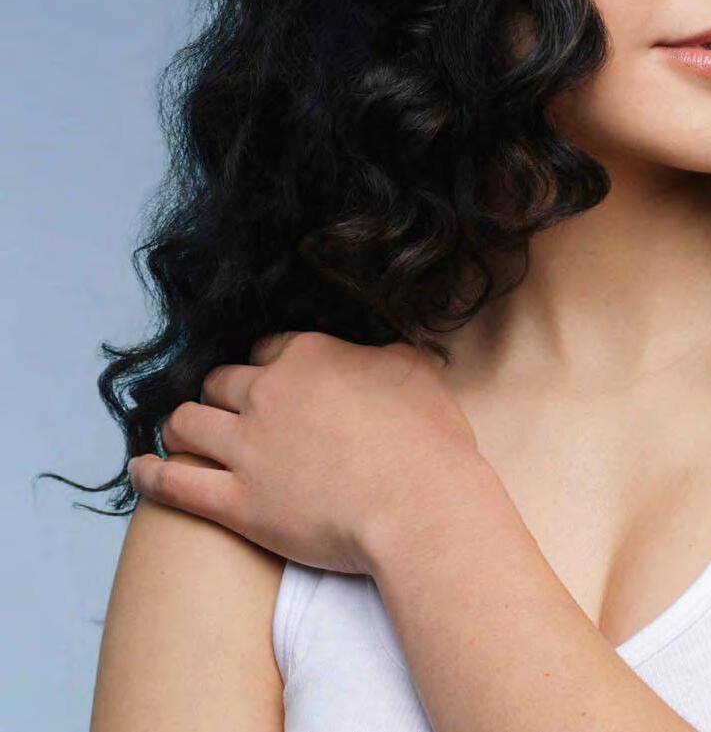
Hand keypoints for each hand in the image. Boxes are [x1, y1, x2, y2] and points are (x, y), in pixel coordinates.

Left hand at [127, 330, 487, 575]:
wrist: (418, 504)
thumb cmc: (428, 440)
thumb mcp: (414, 369)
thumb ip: (385, 353)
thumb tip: (381, 351)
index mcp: (308, 354)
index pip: (269, 347)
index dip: (269, 365)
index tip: (272, 381)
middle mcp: (267, 392)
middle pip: (221, 381)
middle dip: (221, 393)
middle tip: (228, 412)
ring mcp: (246, 448)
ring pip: (187, 423)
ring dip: (182, 426)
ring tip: (182, 435)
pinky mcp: (236, 503)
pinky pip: (174, 484)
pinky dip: (150, 475)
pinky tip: (140, 470)